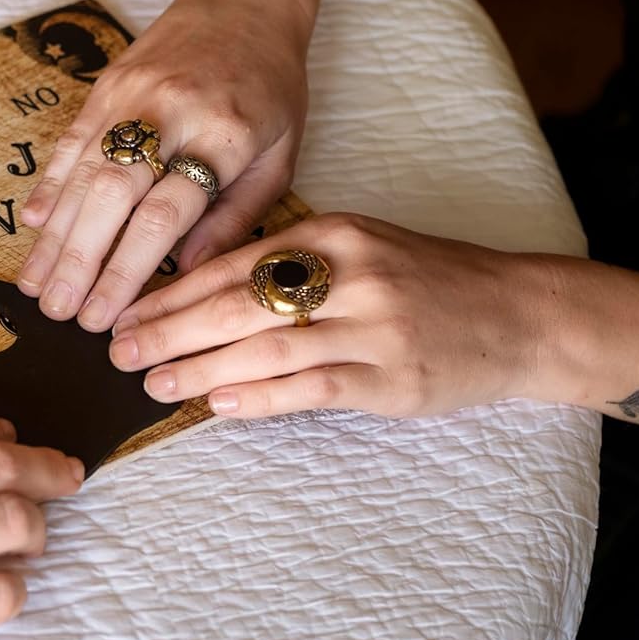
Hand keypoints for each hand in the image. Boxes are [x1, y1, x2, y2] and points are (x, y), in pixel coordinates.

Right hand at [17, 0, 311, 333]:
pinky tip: (34, 225)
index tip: (106, 317)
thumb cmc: (272, 86)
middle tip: (59, 314)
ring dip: (55, 235)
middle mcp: (171, 113)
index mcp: (222, 136)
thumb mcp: (279, 155)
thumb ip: (236, 216)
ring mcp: (131, 94)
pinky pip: (70, 140)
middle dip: (80, 262)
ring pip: (83, 172)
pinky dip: (49, 184)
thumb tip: (188, 274)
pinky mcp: (106, 83)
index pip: (164, 216)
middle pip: (113, 197)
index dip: (128, 271)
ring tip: (34, 286)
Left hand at [107, 213, 549, 418]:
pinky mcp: (393, 377)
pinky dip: (260, 398)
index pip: (232, 263)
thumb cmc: (424, 281)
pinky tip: (219, 406)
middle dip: (169, 329)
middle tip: (119, 352)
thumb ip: (288, 265)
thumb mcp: (357, 249)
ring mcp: (374, 325)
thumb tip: (199, 294)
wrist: (519, 315)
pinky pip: (311, 388)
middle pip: (238, 303)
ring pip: (267, 347)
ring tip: (154, 383)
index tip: (126, 314)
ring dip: (201, 368)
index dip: (171, 292)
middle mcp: (350, 272)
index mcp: (331, 233)